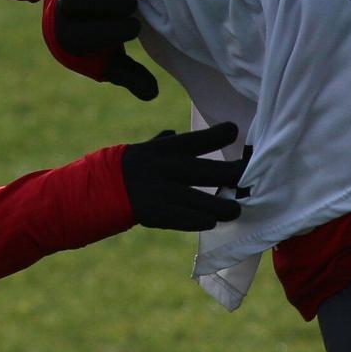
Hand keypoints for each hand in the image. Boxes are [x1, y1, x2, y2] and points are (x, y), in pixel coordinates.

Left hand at [54, 0, 158, 100]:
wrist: (76, 5)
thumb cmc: (99, 38)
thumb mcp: (112, 60)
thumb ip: (130, 76)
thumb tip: (151, 93)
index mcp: (68, 38)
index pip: (88, 34)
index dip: (118, 30)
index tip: (137, 29)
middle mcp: (61, 9)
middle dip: (113, 1)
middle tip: (133, 3)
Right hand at [119, 120, 247, 230]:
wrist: (98, 190)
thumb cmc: (126, 167)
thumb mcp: (144, 149)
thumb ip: (163, 142)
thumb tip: (174, 131)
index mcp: (164, 149)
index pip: (197, 139)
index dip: (218, 134)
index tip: (235, 130)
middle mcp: (166, 168)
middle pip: (210, 171)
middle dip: (235, 174)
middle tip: (251, 177)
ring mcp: (162, 192)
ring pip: (203, 201)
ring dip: (224, 206)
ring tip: (237, 208)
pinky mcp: (158, 214)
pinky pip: (187, 219)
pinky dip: (202, 220)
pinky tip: (212, 221)